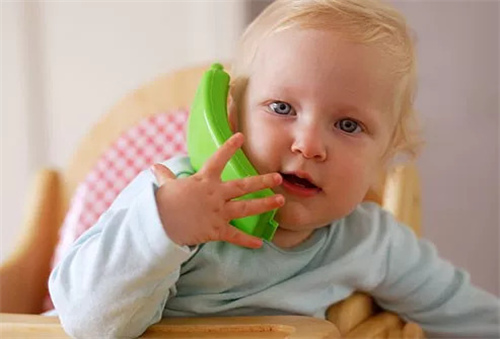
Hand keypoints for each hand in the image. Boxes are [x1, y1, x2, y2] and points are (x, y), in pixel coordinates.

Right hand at [151, 133, 283, 247]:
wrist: (160, 225)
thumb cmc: (162, 204)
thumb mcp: (165, 187)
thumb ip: (165, 176)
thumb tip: (155, 167)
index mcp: (203, 180)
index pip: (218, 159)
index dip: (229, 147)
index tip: (241, 137)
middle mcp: (215, 194)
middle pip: (243, 186)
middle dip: (262, 181)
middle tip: (278, 177)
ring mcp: (218, 212)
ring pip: (247, 207)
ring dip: (265, 204)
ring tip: (281, 201)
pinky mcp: (217, 230)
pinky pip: (236, 236)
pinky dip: (248, 241)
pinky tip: (260, 243)